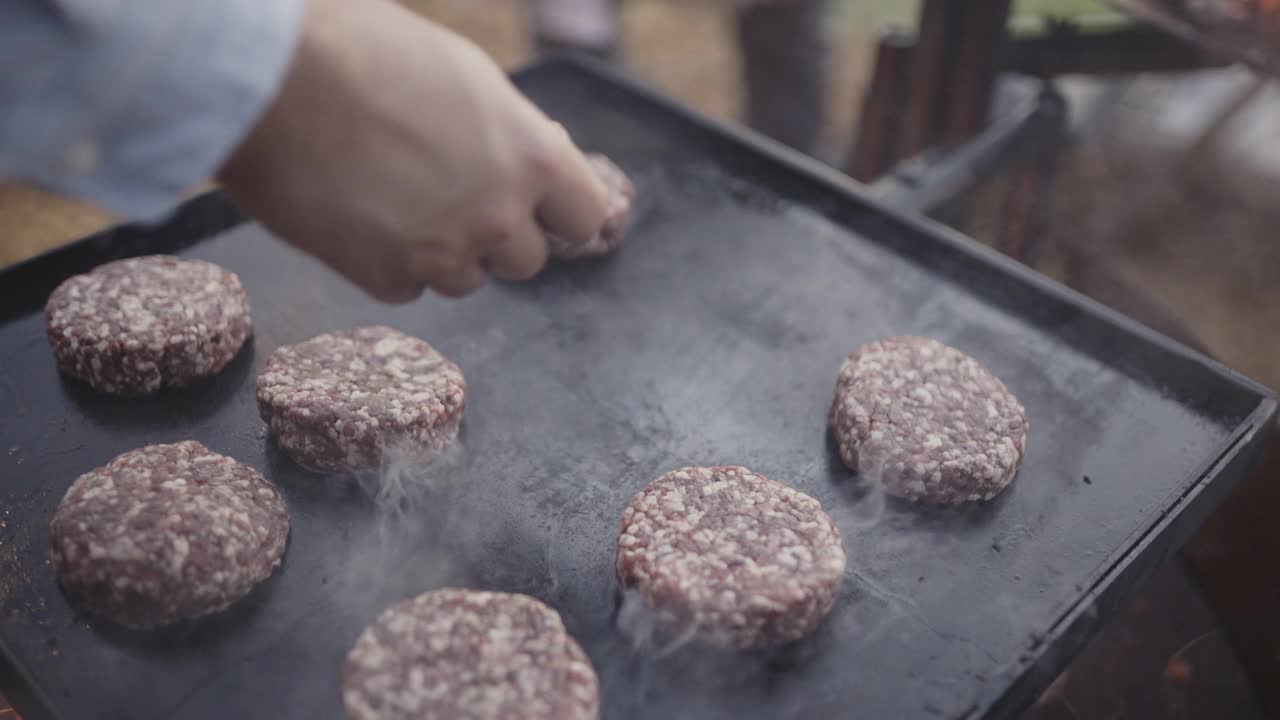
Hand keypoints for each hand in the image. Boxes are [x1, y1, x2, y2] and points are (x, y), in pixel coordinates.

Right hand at [217, 0, 608, 301]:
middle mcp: (499, 215)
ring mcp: (443, 255)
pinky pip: (406, 287)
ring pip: (465, 280)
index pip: (586, 214)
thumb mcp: (463, 75)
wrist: (268, 80)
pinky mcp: (384, 280)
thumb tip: (521, 155)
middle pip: (526, 260)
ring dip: (442, 252)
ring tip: (391, 198)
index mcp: (531, 156)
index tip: (539, 207)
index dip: (560, 211)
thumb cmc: (361, 49)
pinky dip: (387, 262)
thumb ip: (505, 131)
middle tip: (450, 197)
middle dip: (497, 236)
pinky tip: (356, 215)